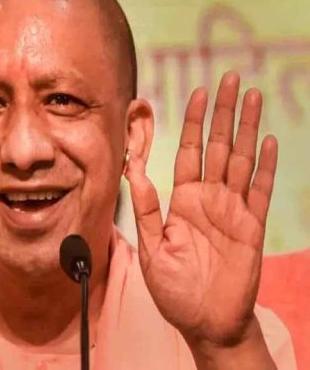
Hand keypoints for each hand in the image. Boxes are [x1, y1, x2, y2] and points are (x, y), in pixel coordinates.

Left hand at [125, 72, 276, 349]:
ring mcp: (233, 210)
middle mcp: (209, 199)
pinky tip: (269, 141)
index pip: (188, 151)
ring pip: (241, 159)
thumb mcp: (151, 247)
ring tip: (251, 97)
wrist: (204, 322)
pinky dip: (266, 166)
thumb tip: (131, 171)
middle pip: (217, 146)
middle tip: (230, 79)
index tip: (198, 93)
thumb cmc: (174, 288)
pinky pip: (260, 191)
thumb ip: (144, 208)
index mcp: (183, 201)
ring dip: (247, 128)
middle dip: (223, 113)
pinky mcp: (252, 227)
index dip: (193, 122)